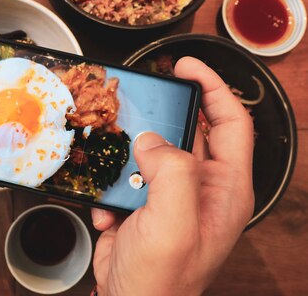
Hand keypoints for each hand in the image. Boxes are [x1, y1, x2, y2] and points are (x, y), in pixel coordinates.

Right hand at [90, 56, 254, 295]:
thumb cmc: (161, 279)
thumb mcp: (173, 224)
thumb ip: (172, 172)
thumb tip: (152, 141)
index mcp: (224, 188)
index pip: (231, 123)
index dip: (213, 88)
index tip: (187, 66)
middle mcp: (201, 188)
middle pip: (189, 133)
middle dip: (163, 117)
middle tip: (141, 98)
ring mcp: (170, 197)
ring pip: (152, 152)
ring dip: (129, 155)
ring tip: (113, 154)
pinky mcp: (142, 206)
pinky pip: (127, 178)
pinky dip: (113, 186)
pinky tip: (109, 210)